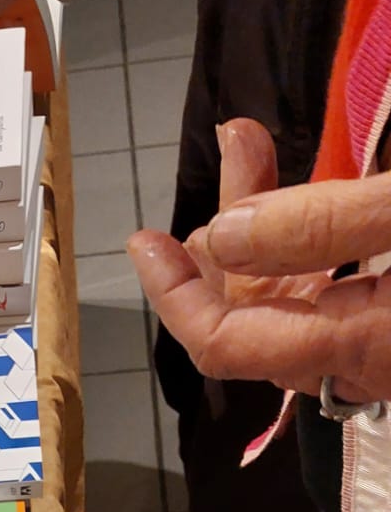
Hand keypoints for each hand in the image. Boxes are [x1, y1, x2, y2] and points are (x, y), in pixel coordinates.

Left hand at [127, 119, 390, 399]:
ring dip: (270, 231)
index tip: (145, 241)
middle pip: (255, 316)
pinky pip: (337, 302)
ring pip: (297, 304)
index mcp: (361, 342)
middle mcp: (367, 364)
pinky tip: (308, 204)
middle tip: (238, 148)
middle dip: (229, 235)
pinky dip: (311, 250)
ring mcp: (387, 352)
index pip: (226, 343)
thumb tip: (222, 239)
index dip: (174, 296)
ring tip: (258, 152)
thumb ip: (324, 226)